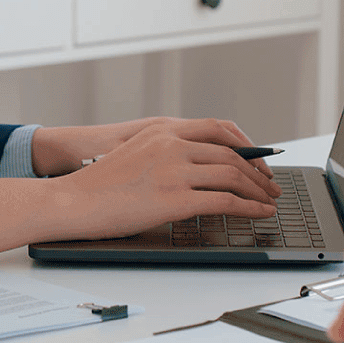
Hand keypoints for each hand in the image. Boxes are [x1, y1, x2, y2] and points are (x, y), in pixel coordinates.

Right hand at [40, 118, 281, 240]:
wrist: (72, 201)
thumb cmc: (99, 185)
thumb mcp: (136, 155)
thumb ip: (167, 154)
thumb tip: (199, 170)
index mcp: (163, 129)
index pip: (220, 128)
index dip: (247, 145)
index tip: (260, 160)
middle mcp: (172, 143)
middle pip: (232, 154)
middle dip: (258, 172)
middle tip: (271, 186)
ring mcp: (174, 169)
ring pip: (234, 175)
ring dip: (258, 190)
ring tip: (269, 202)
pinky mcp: (175, 197)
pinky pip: (226, 201)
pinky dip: (250, 208)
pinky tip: (259, 213)